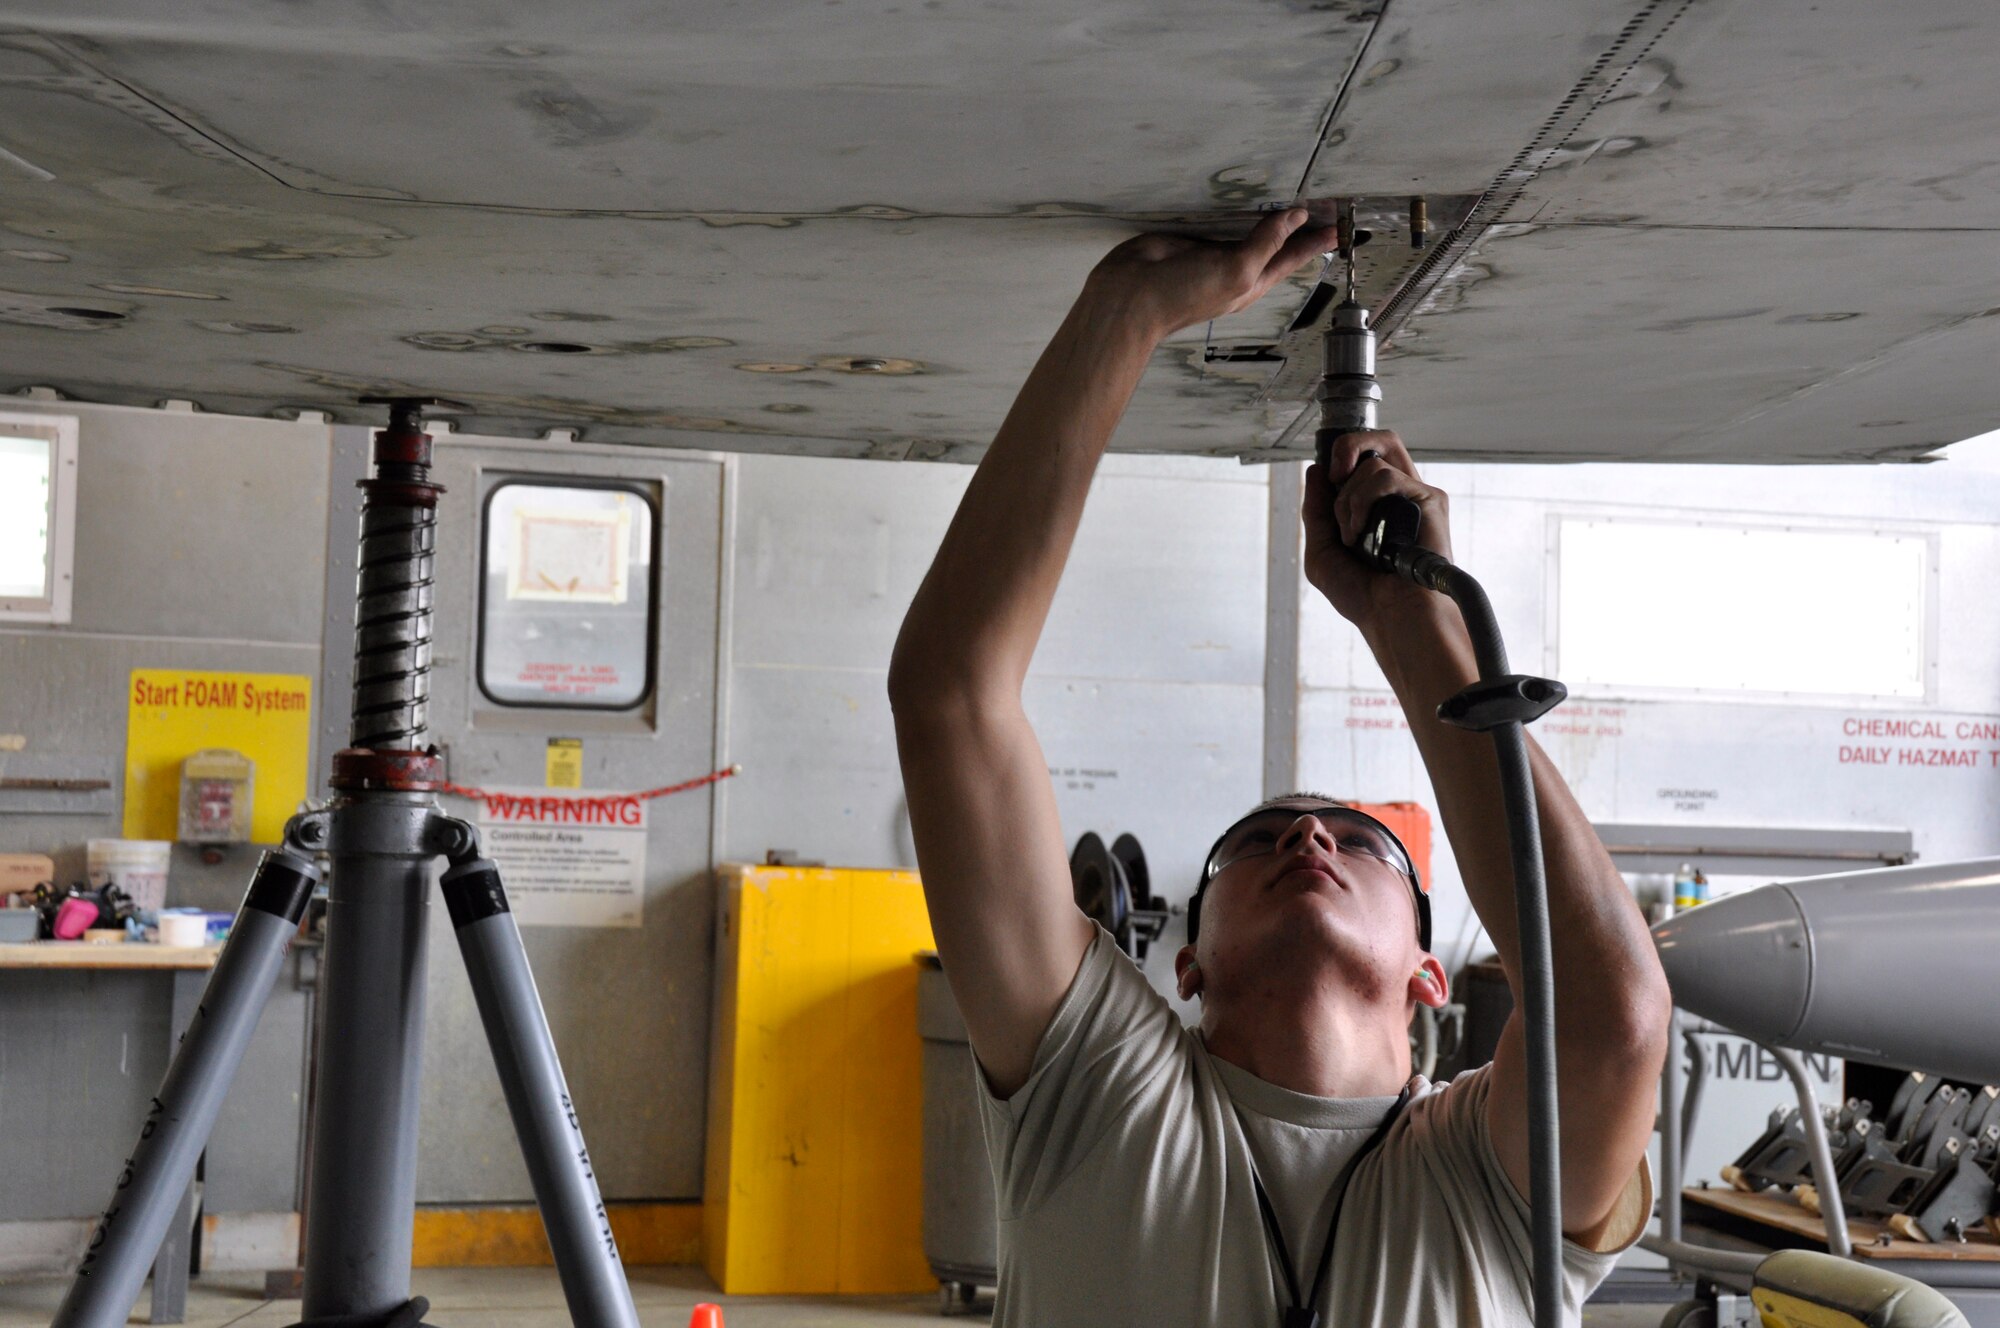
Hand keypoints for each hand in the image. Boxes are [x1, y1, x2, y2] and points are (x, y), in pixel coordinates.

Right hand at [1083, 208, 1335, 340]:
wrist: (1132, 295)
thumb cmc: (1183, 294)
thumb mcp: (1236, 270)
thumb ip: (1266, 242)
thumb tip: (1295, 217)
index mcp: (1253, 280)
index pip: (1294, 257)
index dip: (1318, 241)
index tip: (1341, 225)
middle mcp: (1237, 267)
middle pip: (1276, 243)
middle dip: (1300, 227)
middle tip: (1325, 204)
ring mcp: (1215, 252)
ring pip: (1250, 229)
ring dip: (1270, 215)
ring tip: (1295, 197)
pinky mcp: (1193, 238)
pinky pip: (1222, 219)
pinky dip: (1238, 208)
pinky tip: (1247, 197)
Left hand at [1302, 430, 1454, 632]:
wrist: (1390, 616)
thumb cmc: (1363, 594)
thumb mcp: (1322, 550)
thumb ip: (1316, 510)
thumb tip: (1314, 470)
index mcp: (1378, 505)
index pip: (1364, 458)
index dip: (1341, 456)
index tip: (1325, 478)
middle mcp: (1399, 496)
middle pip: (1381, 440)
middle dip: (1348, 446)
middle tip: (1334, 476)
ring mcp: (1415, 496)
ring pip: (1373, 464)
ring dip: (1347, 500)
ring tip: (1351, 536)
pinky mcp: (1430, 499)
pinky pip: (1386, 477)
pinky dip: (1362, 502)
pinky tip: (1361, 533)